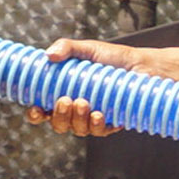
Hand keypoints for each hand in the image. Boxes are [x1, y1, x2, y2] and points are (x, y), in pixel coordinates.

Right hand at [23, 36, 152, 137]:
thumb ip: (66, 47)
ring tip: (83, 102)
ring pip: (76, 129)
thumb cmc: (114, 57)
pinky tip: (98, 114)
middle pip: (58, 123)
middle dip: (58, 117)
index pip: (44, 109)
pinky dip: (95, 125)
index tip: (36, 109)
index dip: (36, 114)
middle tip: (65, 101)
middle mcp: (77, 108)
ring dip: (76, 119)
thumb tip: (49, 55)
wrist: (143, 66)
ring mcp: (92, 118)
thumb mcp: (87, 48)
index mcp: (65, 92)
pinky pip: (97, 132)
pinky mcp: (110, 123)